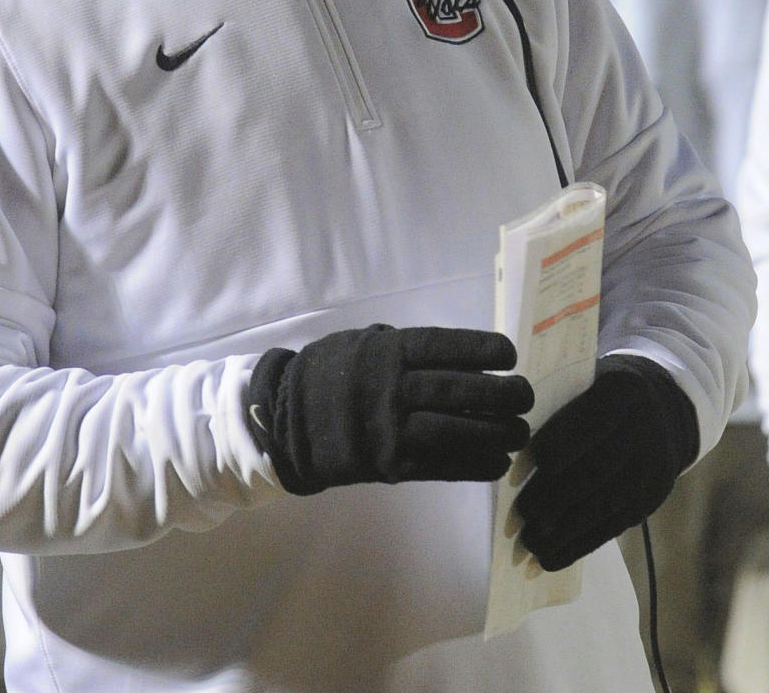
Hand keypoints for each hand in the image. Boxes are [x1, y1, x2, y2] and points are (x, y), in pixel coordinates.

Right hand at [246, 324, 533, 494]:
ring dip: (494, 433)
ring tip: (520, 431)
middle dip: (499, 394)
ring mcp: (389, 429)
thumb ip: (402, 348)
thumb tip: (456, 356)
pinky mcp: (389, 464)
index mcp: (385, 352)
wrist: (285, 421)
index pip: (443, 347)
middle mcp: (390, 387)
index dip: (480, 349)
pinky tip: (496, 462)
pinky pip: (439, 467)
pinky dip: (472, 465)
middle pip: (457, 390)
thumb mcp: (361, 344)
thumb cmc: (330, 374)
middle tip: (526, 395)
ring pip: (454, 431)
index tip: (509, 354)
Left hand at [515, 354, 699, 570]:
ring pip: (604, 505)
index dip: (554, 444)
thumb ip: (557, 402)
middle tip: (521, 514)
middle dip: (554, 496)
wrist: (663, 409)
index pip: (588, 421)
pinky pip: (612, 527)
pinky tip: (551, 558)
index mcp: (622, 390)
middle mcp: (643, 430)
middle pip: (595, 469)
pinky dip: (579, 545)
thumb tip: (510, 438)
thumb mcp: (586, 380)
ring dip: (564, 530)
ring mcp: (652, 469)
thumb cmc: (600, 393)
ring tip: (530, 543)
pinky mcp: (651, 499)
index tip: (519, 465)